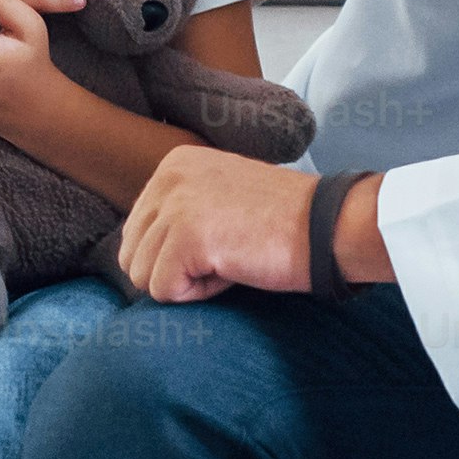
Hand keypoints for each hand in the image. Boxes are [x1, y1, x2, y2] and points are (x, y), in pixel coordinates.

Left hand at [118, 144, 329, 303]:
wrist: (326, 226)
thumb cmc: (281, 222)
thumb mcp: (217, 197)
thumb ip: (177, 211)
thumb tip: (137, 253)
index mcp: (172, 164)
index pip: (135, 232)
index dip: (176, 254)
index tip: (223, 239)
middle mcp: (167, 177)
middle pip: (132, 256)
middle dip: (175, 270)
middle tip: (226, 253)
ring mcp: (175, 205)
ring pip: (143, 277)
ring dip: (188, 282)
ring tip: (230, 258)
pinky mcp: (187, 237)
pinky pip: (165, 291)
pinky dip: (200, 294)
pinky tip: (232, 269)